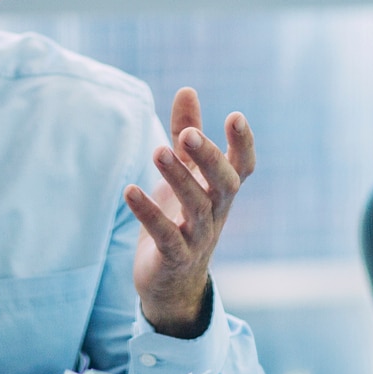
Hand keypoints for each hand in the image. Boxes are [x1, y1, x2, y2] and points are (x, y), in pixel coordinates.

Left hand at [127, 87, 254, 338]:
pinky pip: (165, 236)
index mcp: (220, 191)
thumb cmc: (180, 219)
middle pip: (224, 184)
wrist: (171, 283)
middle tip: (189, 134)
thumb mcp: (184, 174)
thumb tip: (187, 90)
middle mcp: (215, 212)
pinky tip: (129, 191)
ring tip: (157, 151)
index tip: (235, 116)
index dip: (243, 144)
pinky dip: (149, 214)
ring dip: (178, 178)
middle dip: (209, 158)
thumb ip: (186, 134)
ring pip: (196, 207)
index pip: (242, 166)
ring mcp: (197, 237)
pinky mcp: (174, 257)